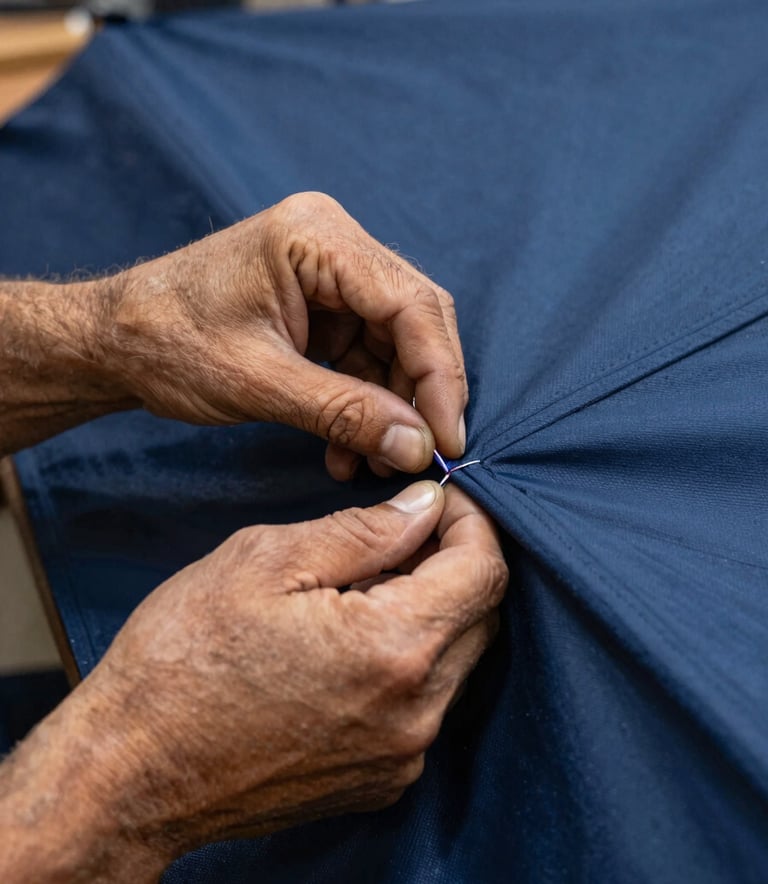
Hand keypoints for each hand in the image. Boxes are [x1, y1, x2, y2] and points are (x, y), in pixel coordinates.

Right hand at [0, 483, 506, 881]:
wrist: (132, 772)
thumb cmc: (183, 658)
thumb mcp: (266, 561)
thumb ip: (364, 531)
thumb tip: (426, 506)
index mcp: (393, 647)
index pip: (485, 569)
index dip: (469, 521)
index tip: (436, 501)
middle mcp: (416, 711)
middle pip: (481, 615)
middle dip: (454, 563)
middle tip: (396, 538)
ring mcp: (401, 755)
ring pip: (457, 660)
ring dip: (431, 613)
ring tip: (361, 591)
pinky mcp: (381, 781)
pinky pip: (426, 705)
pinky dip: (409, 662)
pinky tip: (349, 646)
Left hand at [103, 192, 467, 477]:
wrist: (112, 340)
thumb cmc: (166, 343)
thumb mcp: (258, 383)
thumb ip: (343, 413)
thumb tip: (416, 446)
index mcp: (316, 238)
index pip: (409, 304)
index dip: (438, 376)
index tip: (447, 437)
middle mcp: (332, 244)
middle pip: (412, 319)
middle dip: (419, 393)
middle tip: (422, 453)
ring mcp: (328, 273)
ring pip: (394, 343)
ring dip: (390, 407)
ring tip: (374, 463)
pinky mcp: (320, 305)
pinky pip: (364, 355)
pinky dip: (364, 403)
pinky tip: (349, 449)